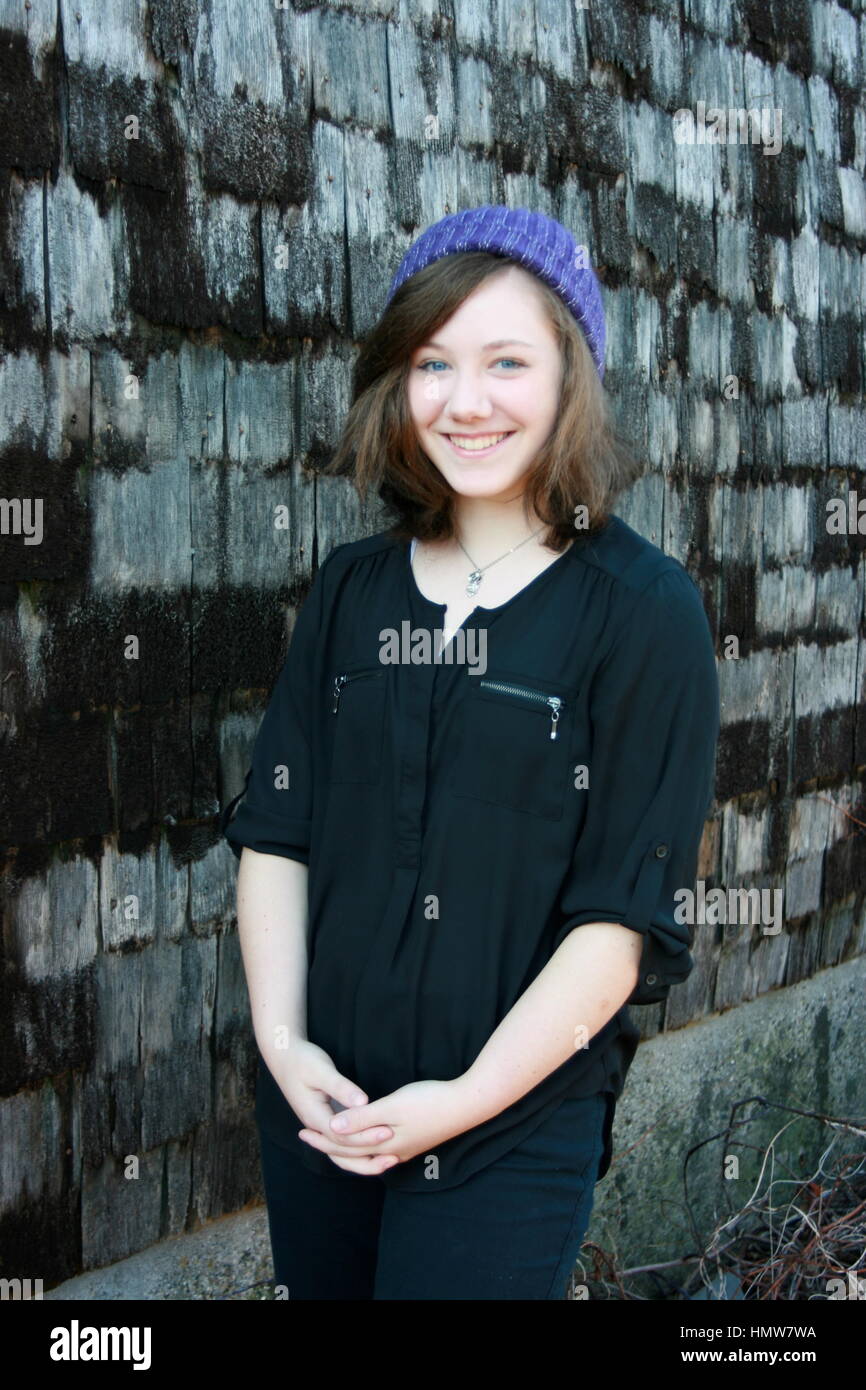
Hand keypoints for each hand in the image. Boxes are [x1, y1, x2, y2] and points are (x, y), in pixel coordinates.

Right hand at [264, 1038, 397, 1175]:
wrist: (285, 1057)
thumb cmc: (303, 1061)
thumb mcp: (321, 1070)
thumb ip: (341, 1087)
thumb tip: (362, 1103)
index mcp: (314, 1116)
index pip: (342, 1136)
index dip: (366, 1136)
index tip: (388, 1131)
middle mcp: (317, 1126)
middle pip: (343, 1150)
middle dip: (369, 1151)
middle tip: (395, 1152)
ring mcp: (321, 1125)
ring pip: (341, 1152)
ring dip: (364, 1159)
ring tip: (390, 1161)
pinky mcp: (327, 1120)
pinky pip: (343, 1142)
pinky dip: (359, 1149)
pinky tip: (377, 1148)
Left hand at [298, 1078, 474, 1174]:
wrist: (468, 1104)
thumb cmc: (429, 1101)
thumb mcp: (391, 1107)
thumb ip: (361, 1119)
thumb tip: (332, 1128)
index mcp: (383, 1145)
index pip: (344, 1148)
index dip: (322, 1140)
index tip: (302, 1131)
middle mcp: (392, 1152)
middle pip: (353, 1154)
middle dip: (329, 1146)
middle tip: (307, 1135)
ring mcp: (405, 1149)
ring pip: (367, 1154)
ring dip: (347, 1147)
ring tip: (332, 1138)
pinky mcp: (415, 1141)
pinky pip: (380, 1149)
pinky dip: (365, 1145)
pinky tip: (366, 1138)